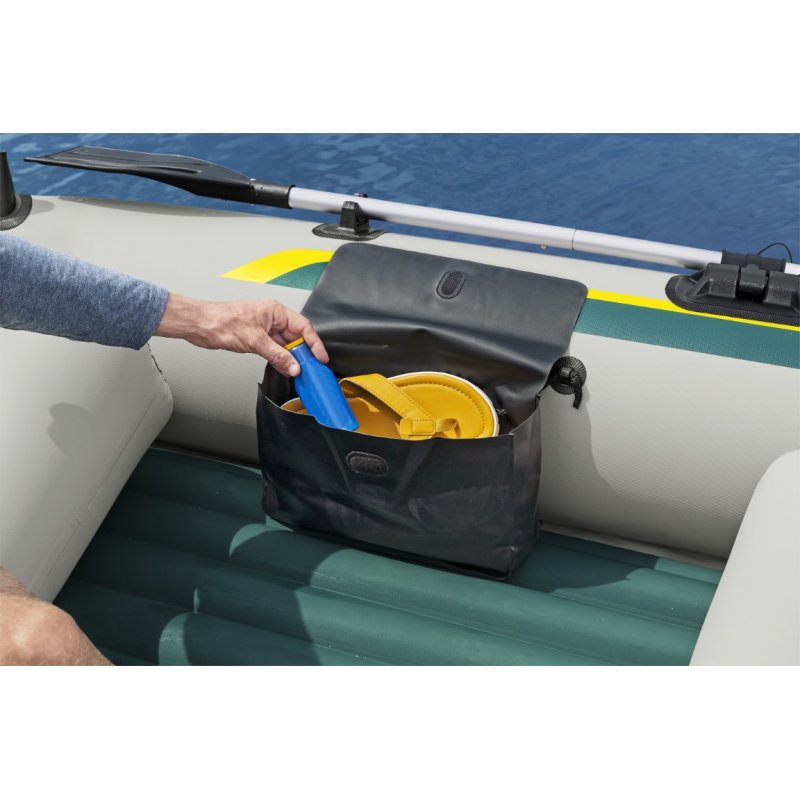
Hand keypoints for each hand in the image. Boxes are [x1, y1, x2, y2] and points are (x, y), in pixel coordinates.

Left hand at [154, 294, 328, 375]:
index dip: (314, 343)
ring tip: (298, 370)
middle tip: (310, 367)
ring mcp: (264, 328)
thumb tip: (294, 365)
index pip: (303, 327)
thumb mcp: (255, 341)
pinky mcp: (256, 338)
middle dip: (303, 353)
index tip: (320, 357)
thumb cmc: (222, 321)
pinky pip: (274, 350)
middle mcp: (271, 318)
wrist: (201, 325)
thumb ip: (278, 355)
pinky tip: (284, 368)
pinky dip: (280, 359)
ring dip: (291, 358)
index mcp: (275, 311)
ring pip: (285, 345)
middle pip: (295, 337)